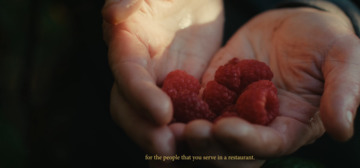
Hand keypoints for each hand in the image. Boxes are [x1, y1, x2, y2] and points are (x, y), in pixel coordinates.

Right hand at [102, 0, 223, 155]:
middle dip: (146, 131)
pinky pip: (185, 116)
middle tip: (169, 149)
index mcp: (127, 47)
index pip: (126, 76)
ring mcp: (162, 85)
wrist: (193, 0)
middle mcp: (140, 73)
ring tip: (187, 155)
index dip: (139, 96)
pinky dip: (191, 132)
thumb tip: (115, 13)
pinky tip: (208, 146)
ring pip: (155, 121)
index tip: (162, 113)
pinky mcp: (186, 92)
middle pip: (131, 109)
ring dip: (168, 139)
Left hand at [184, 7, 359, 164]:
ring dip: (189, 137)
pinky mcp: (215, 91)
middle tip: (188, 132)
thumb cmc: (325, 42)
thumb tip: (343, 129)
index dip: (247, 142)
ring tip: (168, 127)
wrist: (296, 24)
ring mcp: (234, 110)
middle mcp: (259, 126)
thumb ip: (344, 91)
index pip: (268, 146)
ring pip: (208, 134)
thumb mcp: (345, 58)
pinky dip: (180, 111)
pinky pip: (195, 106)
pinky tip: (163, 107)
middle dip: (210, 146)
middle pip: (232, 150)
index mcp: (290, 127)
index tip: (224, 128)